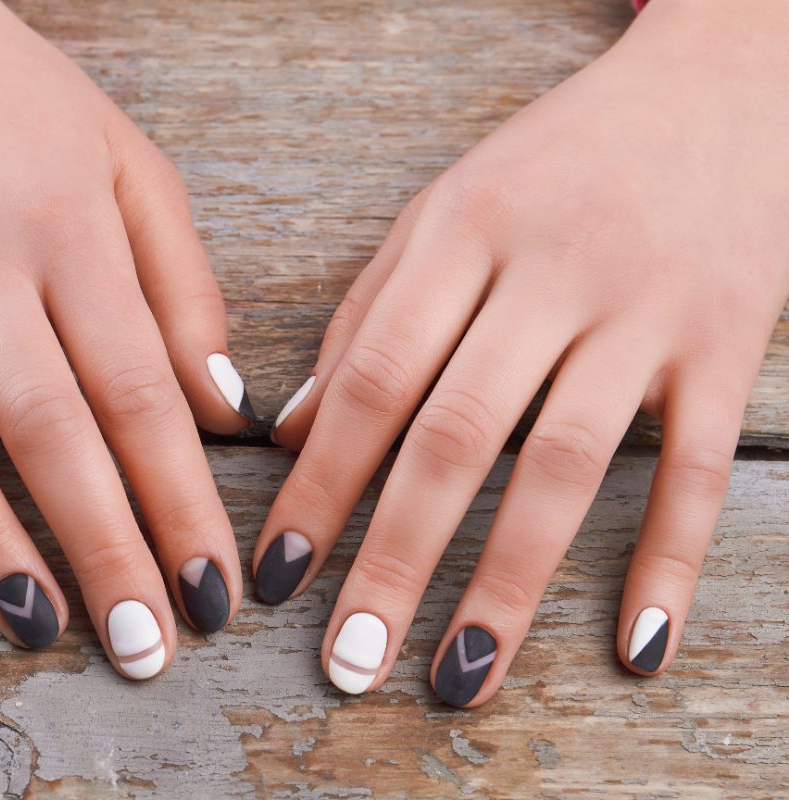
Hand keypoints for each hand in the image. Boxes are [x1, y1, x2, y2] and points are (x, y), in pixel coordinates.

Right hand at [0, 0, 252, 679]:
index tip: (214, 590)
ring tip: (37, 628)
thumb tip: (224, 418)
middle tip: (145, 650)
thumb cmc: (23, 108)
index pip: (139, 391)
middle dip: (104, 547)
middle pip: (46, 426)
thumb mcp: (132, 170)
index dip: (181, 502)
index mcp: (70, 228)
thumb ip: (185, 292)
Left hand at [257, 0, 788, 703]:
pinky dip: (667, 558)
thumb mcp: (447, 210)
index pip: (372, 377)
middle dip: (394, 558)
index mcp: (462, 233)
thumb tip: (294, 428)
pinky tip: (635, 645)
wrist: (725, 86)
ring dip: (509, 582)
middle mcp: (549, 271)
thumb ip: (368, 312)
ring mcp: (646, 310)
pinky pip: (694, 465)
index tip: (277, 574)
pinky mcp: (730, 341)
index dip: (319, 483)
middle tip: (349, 665)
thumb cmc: (558, 162)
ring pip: (564, 464)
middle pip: (457, 435)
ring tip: (460, 674)